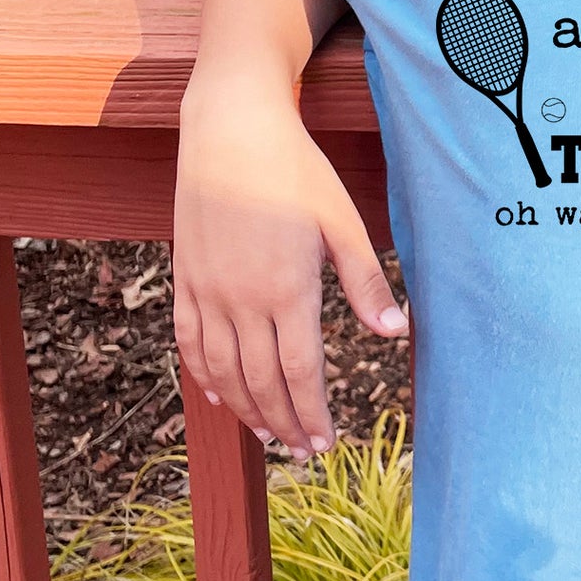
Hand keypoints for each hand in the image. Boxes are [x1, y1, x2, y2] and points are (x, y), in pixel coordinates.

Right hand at [173, 78, 405, 459]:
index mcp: (287, 289)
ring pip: (221, 370)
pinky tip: (218, 394)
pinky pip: (188, 340)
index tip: (325, 443)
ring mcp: (207, 290)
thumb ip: (366, 280)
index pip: (299, 372)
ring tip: (268, 434)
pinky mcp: (184, 277)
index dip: (312, 413)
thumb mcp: (342, 220)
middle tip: (303, 451)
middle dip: (284, 422)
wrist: (230, 129)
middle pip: (260, 381)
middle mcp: (241, 299)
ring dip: (244, 408)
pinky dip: (202, 374)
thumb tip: (396, 332)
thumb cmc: (295, 170)